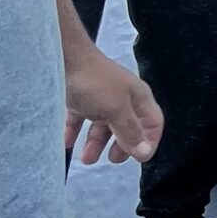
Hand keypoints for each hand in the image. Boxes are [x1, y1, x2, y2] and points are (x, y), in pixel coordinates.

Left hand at [64, 45, 162, 166]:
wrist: (63, 58)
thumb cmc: (95, 83)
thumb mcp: (116, 111)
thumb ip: (130, 133)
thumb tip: (144, 153)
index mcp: (138, 98)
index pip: (153, 123)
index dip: (149, 142)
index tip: (138, 159)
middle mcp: (122, 98)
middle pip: (127, 127)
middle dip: (120, 145)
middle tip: (112, 160)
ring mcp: (100, 97)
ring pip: (102, 125)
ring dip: (95, 143)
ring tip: (85, 158)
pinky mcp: (80, 97)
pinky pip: (80, 118)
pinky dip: (75, 131)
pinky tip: (67, 143)